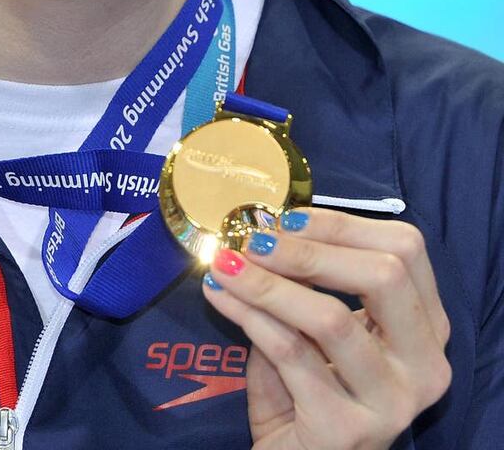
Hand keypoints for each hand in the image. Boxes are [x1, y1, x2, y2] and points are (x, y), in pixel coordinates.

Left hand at [202, 207, 451, 449]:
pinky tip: (220, 296)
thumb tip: (267, 225)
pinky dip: (249, 315)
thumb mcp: (323, 324)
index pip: (405, 249)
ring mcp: (391, 401)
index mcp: (427, 325)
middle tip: (254, 240)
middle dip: (310, 250)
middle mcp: (424, 364)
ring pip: (331, 317)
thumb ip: (313, 278)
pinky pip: (290, 353)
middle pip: (383, 276)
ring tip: (226, 263)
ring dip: (268, 283)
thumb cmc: (311, 383)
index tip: (286, 219)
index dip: (342, 225)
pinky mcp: (347, 429)